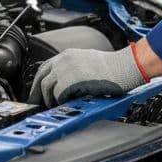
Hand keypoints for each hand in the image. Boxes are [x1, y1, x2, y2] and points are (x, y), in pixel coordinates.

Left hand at [30, 46, 147, 105]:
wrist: (125, 66)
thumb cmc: (113, 67)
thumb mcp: (88, 62)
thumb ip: (73, 69)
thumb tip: (64, 85)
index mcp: (67, 55)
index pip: (44, 68)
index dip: (39, 82)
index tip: (37, 93)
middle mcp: (63, 60)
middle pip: (41, 78)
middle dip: (37, 93)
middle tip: (37, 105)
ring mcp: (66, 69)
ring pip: (46, 87)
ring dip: (50, 99)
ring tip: (57, 106)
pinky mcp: (70, 81)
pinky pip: (58, 95)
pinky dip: (61, 102)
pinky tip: (68, 104)